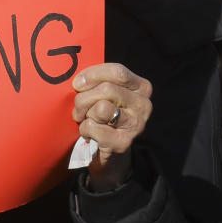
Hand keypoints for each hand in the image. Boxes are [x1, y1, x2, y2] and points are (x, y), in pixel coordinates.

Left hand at [72, 63, 152, 191]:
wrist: (109, 151)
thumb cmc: (103, 113)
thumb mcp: (105, 92)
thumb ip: (98, 80)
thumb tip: (78, 79)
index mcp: (141, 87)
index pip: (117, 71)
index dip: (93, 75)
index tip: (77, 83)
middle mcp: (143, 105)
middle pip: (106, 89)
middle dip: (84, 97)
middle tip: (78, 107)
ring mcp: (136, 125)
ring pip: (100, 107)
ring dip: (85, 114)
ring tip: (86, 119)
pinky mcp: (124, 143)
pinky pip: (93, 127)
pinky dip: (84, 129)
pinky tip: (89, 134)